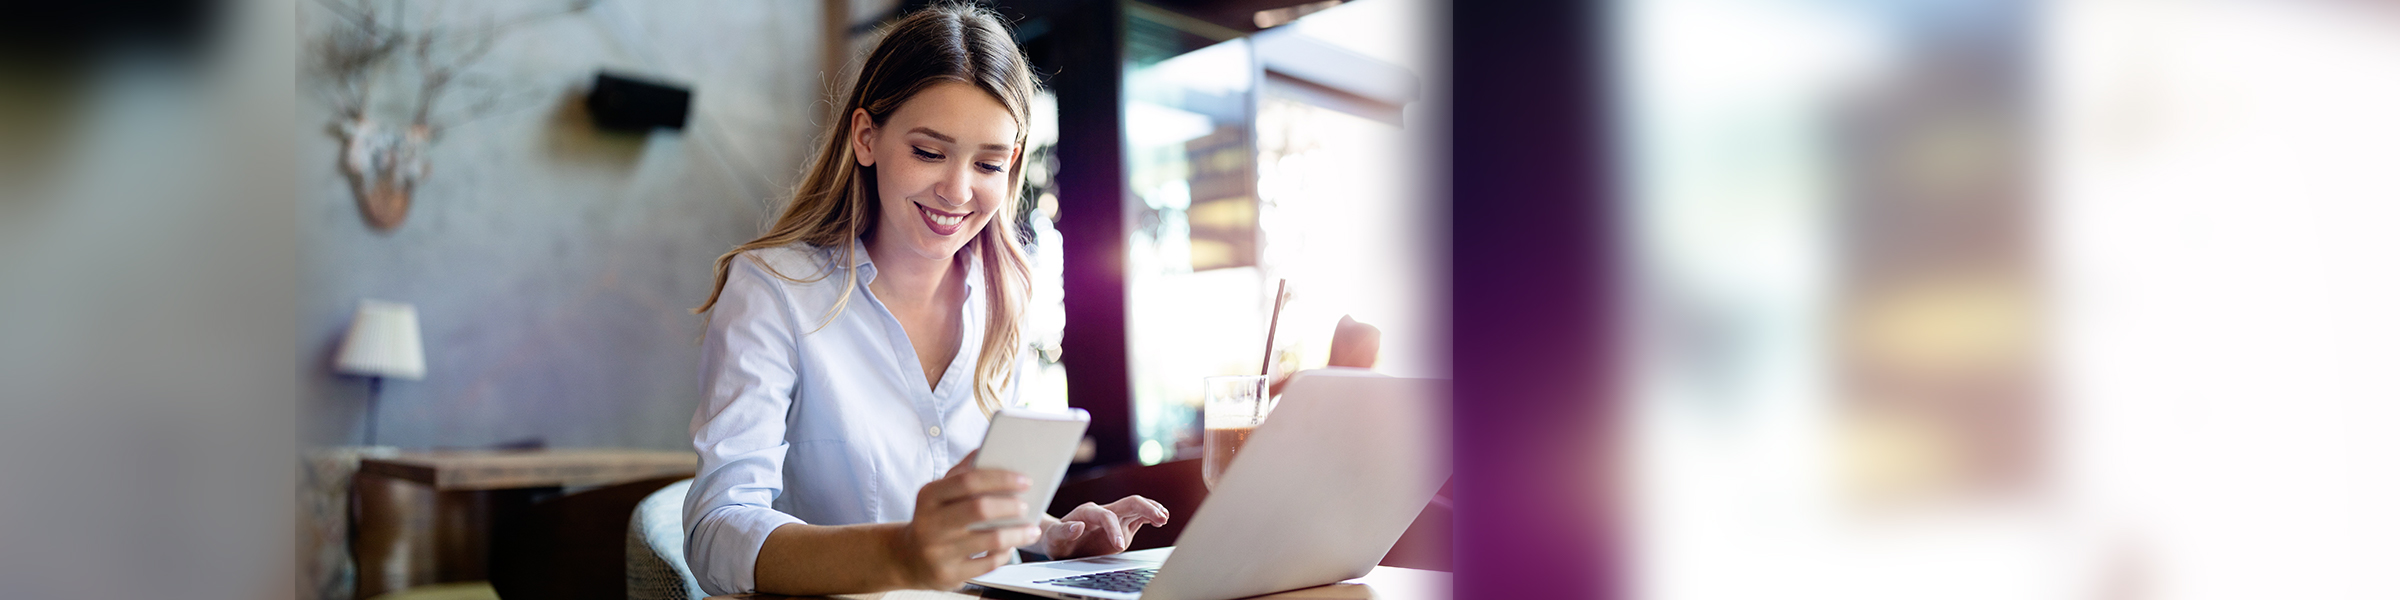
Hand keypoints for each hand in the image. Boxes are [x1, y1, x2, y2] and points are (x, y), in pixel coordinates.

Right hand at [892, 451, 1042, 589]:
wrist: (908, 557)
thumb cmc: (934, 518)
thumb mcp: (939, 493)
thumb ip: (962, 472)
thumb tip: (987, 447)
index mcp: (929, 496)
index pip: (968, 480)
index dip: (1000, 478)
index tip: (1025, 480)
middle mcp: (930, 523)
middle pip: (980, 509)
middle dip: (1010, 506)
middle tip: (1026, 505)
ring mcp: (938, 551)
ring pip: (990, 540)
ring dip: (1018, 533)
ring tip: (1031, 529)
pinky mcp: (948, 574)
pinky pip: (988, 564)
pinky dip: (1005, 553)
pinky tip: (1010, 546)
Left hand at [1039, 496, 1170, 558]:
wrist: (1059, 540)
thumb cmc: (1055, 539)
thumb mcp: (1053, 538)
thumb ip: (1064, 532)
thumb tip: (1078, 527)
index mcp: (1088, 512)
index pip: (1106, 516)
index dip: (1114, 530)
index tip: (1120, 546)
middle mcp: (1104, 511)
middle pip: (1129, 503)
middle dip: (1146, 508)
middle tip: (1160, 518)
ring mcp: (1114, 517)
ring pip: (1137, 507)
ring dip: (1151, 510)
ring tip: (1164, 517)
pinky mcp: (1121, 526)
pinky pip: (1139, 517)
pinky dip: (1150, 516)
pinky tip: (1161, 519)